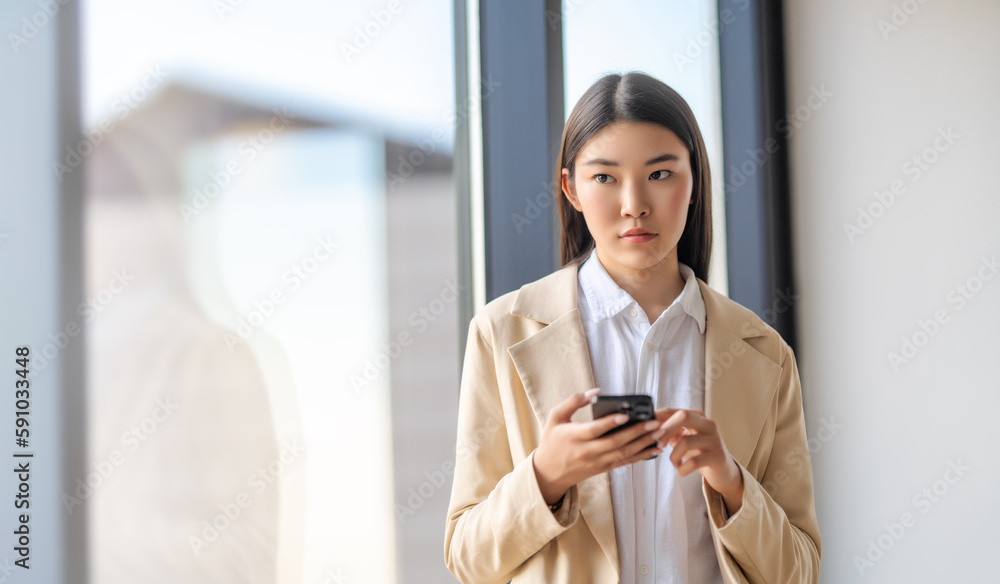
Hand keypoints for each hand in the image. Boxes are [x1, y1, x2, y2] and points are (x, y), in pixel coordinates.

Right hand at [532, 388, 664, 504]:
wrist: (548, 473)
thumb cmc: (552, 441)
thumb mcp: (555, 417)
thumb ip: (573, 402)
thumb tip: (595, 392)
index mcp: (574, 437)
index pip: (594, 430)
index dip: (610, 423)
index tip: (626, 415)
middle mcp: (587, 451)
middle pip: (615, 443)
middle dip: (637, 432)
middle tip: (654, 422)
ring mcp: (597, 462)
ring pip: (623, 453)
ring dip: (643, 444)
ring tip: (659, 433)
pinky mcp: (603, 468)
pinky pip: (625, 462)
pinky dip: (641, 456)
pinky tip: (654, 449)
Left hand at [654, 408, 744, 512]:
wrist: (723, 471)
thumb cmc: (699, 453)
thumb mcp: (684, 439)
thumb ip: (670, 432)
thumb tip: (648, 427)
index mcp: (698, 417)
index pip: (675, 410)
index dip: (659, 417)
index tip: (647, 427)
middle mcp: (708, 424)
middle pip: (683, 416)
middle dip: (666, 429)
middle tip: (658, 444)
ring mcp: (714, 440)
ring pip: (686, 441)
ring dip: (674, 456)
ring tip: (674, 463)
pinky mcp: (717, 456)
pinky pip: (694, 461)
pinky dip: (683, 468)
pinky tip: (681, 472)